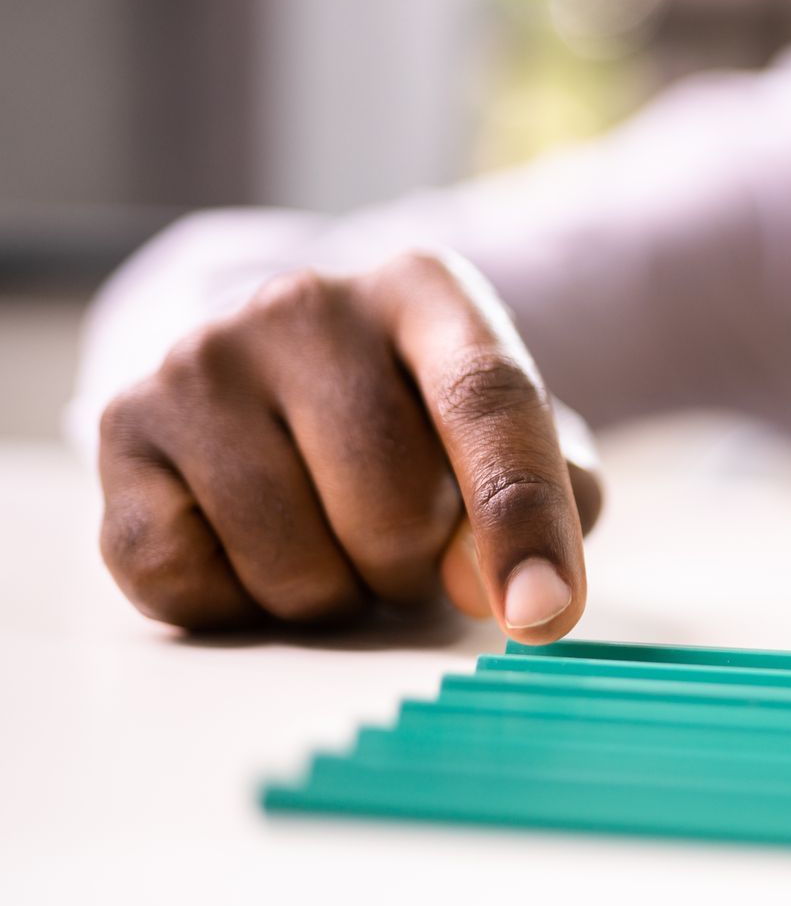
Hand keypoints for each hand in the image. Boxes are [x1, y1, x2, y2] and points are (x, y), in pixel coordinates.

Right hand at [96, 251, 600, 640]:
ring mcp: (201, 360)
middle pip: (391, 511)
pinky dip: (236, 606)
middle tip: (401, 540)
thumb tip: (481, 585)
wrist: (277, 371)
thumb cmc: (419, 422)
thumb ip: (552, 503)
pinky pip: (186, 585)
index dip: (522, 517)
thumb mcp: (515, 440)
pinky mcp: (123, 428)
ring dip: (331, 595)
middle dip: (413, 569)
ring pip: (291, 565)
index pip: (489, 401)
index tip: (541, 615)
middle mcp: (305, 304)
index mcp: (425, 290)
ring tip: (330, 534)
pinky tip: (251, 543)